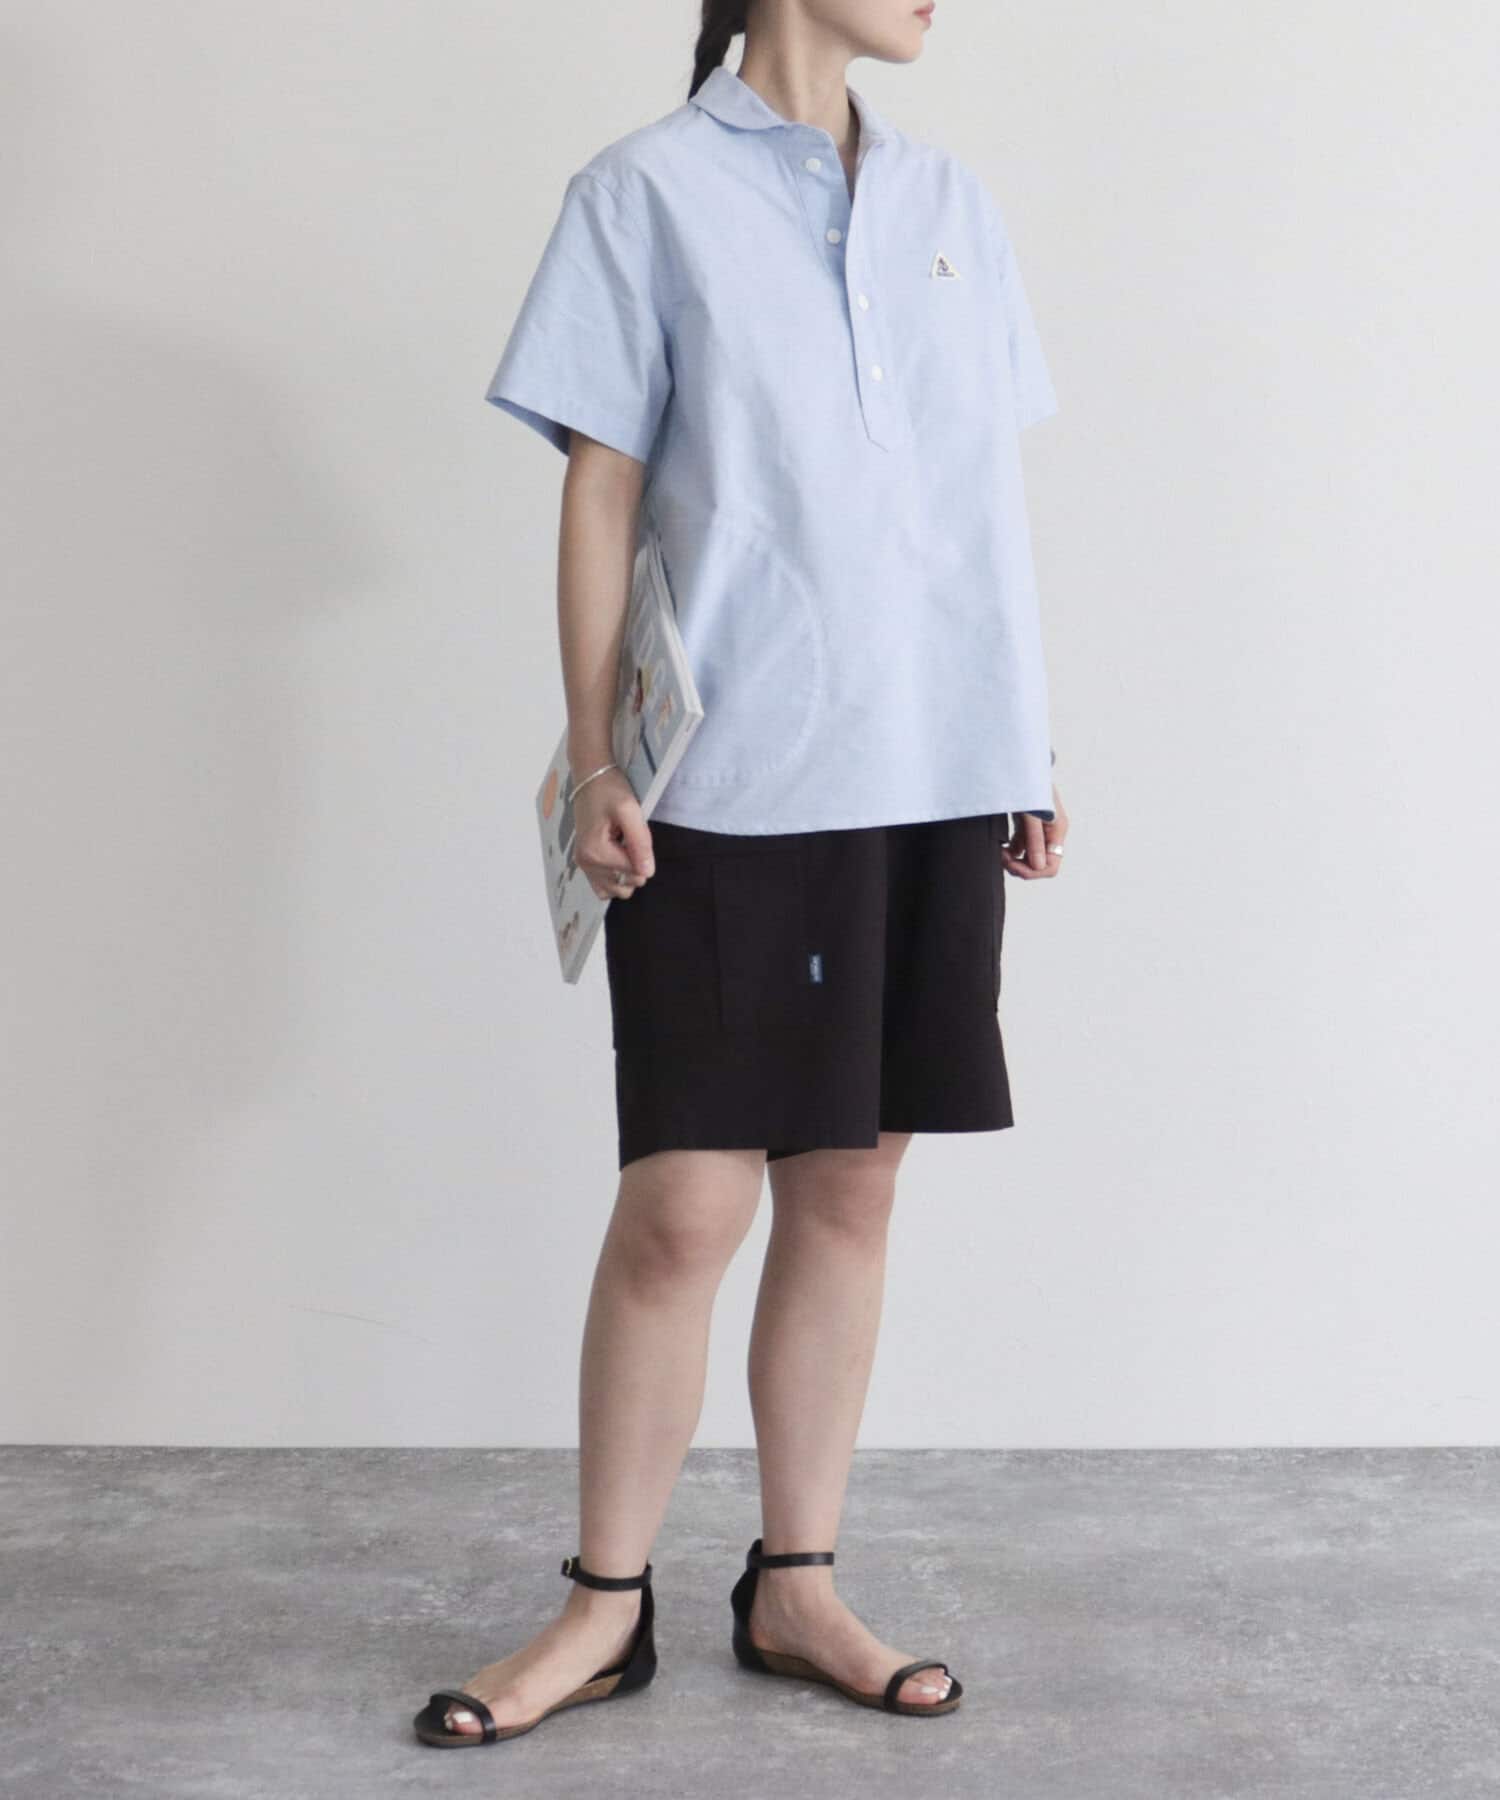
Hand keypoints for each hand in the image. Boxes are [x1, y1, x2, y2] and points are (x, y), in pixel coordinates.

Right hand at [575, 770, 654, 899]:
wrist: (591, 778)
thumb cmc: (610, 790)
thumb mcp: (630, 811)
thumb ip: (640, 842)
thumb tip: (648, 872)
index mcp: (596, 852)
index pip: (634, 872)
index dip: (643, 854)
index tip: (634, 833)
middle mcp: (586, 863)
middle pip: (626, 885)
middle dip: (635, 865)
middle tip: (629, 838)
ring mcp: (584, 865)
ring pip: (616, 890)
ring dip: (626, 873)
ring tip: (623, 847)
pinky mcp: (585, 863)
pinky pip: (603, 888)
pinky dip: (614, 879)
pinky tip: (617, 858)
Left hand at [1001, 785, 1066, 878]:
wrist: (1019, 764)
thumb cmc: (1028, 784)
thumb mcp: (1030, 813)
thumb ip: (1034, 839)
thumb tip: (1037, 866)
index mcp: (1057, 831)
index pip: (1050, 866)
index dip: (1032, 871)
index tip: (1012, 864)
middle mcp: (1050, 834)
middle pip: (1038, 865)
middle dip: (1020, 866)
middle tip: (1001, 857)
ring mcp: (1038, 831)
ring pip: (1027, 858)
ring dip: (1012, 859)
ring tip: (998, 850)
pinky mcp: (1026, 827)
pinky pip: (1019, 848)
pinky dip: (1009, 850)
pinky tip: (999, 845)